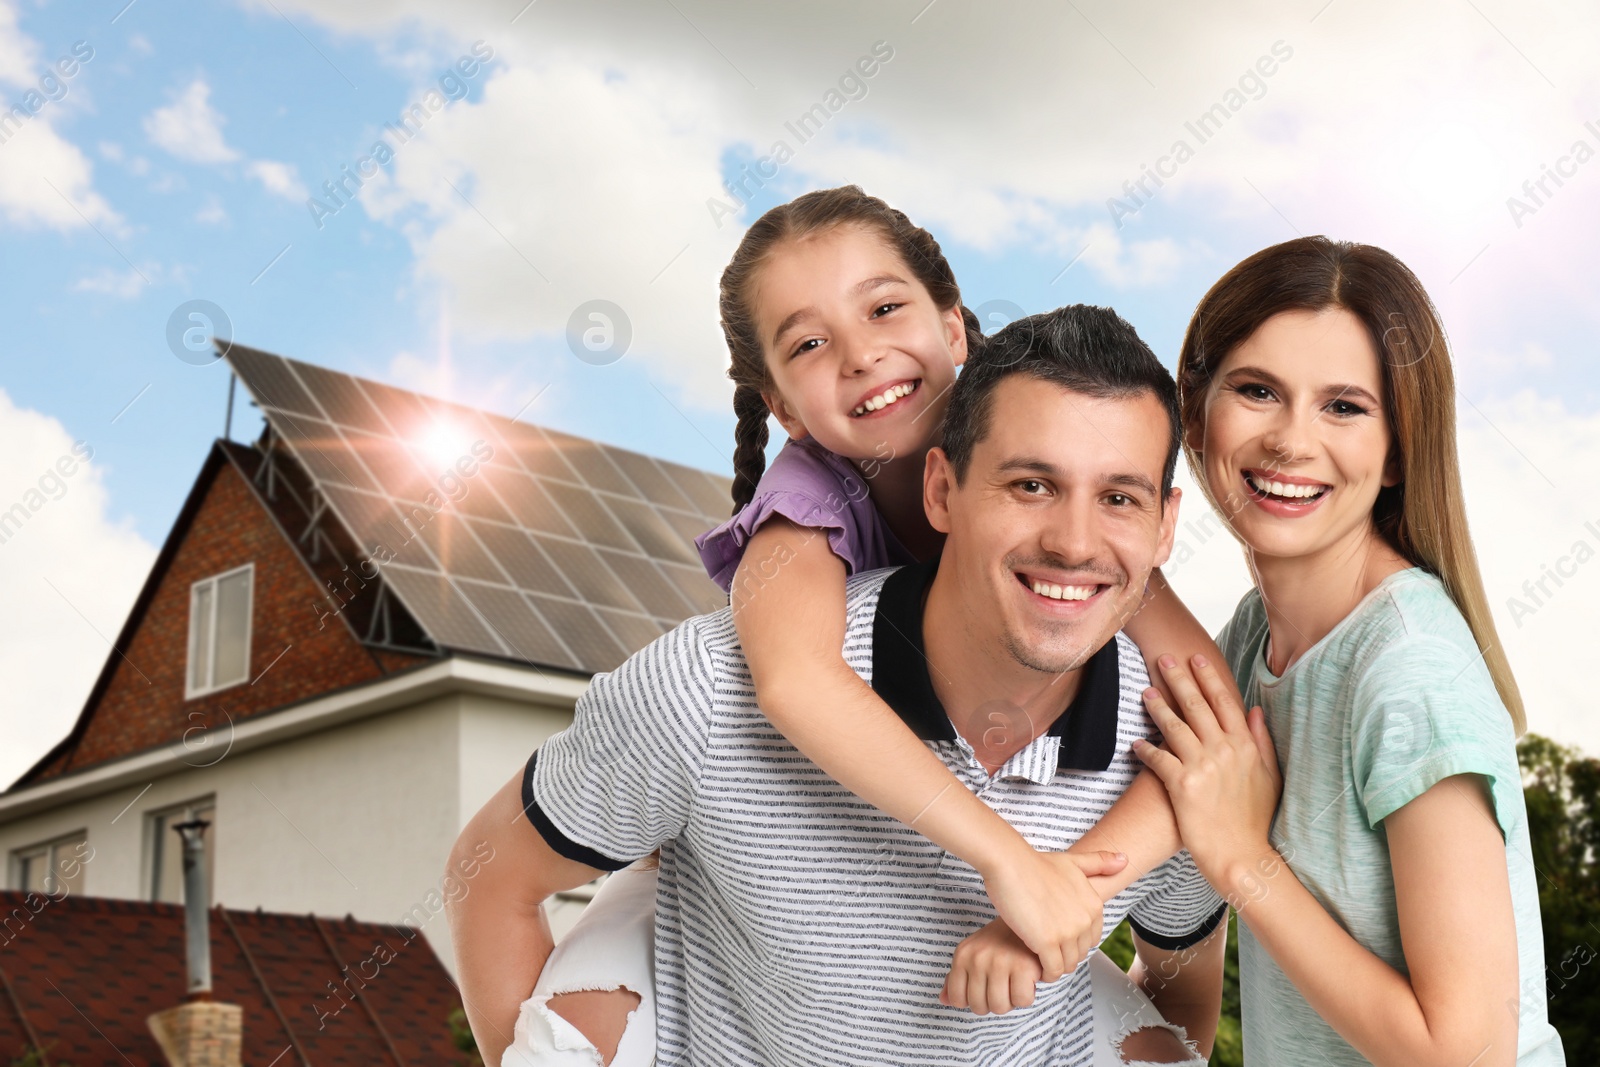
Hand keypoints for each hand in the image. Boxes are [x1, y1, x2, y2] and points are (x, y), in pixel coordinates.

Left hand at [940, 917, 1042, 1014]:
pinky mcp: (1023, 966)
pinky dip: (1026, 996)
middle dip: (993, 1002)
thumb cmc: (1000, 941)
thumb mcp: (973, 954)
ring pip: (1000, 1007)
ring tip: (1014, 983)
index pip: (958, 999)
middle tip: (1003, 985)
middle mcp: (977, 958)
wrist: (1029, 920)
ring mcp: (999, 962)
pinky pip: (1022, 1001)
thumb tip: (943, 1001)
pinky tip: (1028, 981)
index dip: (973, 1000)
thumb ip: (957, 978)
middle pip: (979, 1007)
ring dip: (1010, 1001)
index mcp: (962, 955)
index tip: (985, 990)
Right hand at [979, 849, 1126, 983]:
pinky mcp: (1047, 942)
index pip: (1091, 940)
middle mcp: (1086, 920)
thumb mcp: (1072, 861)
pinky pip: (1053, 970)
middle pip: (1080, 954)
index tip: (1057, 938)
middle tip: (1045, 950)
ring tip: (1039, 958)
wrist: (1010, 863)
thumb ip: (1099, 862)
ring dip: (1054, 967)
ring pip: (1067, 965)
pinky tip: (1035, 965)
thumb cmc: (1035, 863)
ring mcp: (1068, 932)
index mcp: (1094, 905)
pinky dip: (1045, 973)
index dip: (1074, 942)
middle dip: (1064, 955)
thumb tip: (1125, 859)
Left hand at [1132, 654, 1281, 884]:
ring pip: (1174, 726)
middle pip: (1196, 706)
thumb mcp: (1270, 777)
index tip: (1195, 658)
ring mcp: (1203, 766)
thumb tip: (1254, 710)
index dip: (1208, 677)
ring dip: (1157, 706)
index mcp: (1245, 746)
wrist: (1243, 856)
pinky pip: (1158, 758)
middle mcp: (1224, 751)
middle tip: (1163, 659)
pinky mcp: (1182, 785)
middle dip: (1179, 679)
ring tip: (1145, 692)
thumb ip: (1261, 741)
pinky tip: (1136, 742)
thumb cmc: (1256, 820)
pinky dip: (1146, 748)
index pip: (1224, 702)